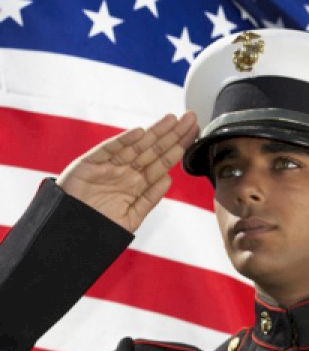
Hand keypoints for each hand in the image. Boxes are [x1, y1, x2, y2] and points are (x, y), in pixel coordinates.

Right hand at [58, 113, 198, 233]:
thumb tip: (168, 178)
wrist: (71, 232)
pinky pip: (109, 150)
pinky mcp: (90, 164)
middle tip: (191, 118)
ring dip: (154, 132)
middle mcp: (126, 171)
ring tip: (172, 120)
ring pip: (136, 146)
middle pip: (154, 149)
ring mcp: (109, 166)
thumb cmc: (101, 226)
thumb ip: (150, 198)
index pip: (163, 162)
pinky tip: (140, 133)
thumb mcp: (132, 216)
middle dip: (173, 134)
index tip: (195, 134)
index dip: (179, 148)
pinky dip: (123, 141)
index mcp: (138, 183)